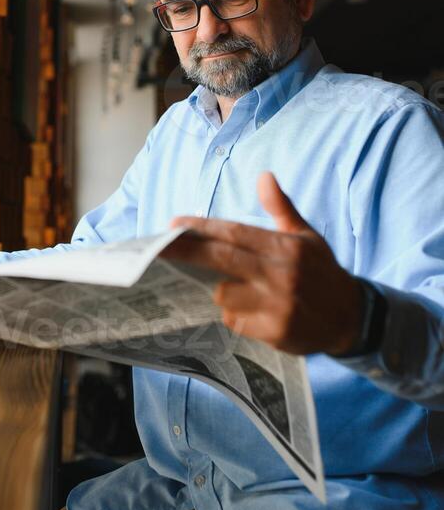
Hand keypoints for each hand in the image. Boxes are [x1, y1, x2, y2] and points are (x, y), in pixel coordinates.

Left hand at [167, 171, 362, 355]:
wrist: (352, 317)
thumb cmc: (321, 271)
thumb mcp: (307, 236)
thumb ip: (281, 208)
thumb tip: (264, 176)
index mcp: (286, 247)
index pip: (235, 233)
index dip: (202, 228)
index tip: (174, 225)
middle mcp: (282, 274)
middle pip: (222, 259)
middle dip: (186, 253)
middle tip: (157, 249)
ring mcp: (278, 305)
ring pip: (224, 294)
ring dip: (214, 289)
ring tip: (215, 285)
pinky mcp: (276, 333)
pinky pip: (236, 321)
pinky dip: (232, 314)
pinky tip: (240, 310)